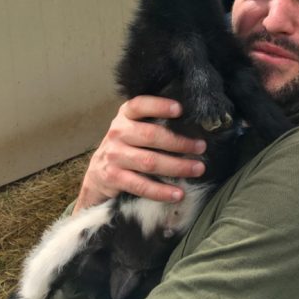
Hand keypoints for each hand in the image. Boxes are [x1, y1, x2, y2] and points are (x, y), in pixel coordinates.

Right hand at [73, 96, 205, 212]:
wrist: (96, 175)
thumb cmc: (125, 146)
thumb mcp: (133, 127)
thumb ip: (152, 121)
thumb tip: (191, 122)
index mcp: (125, 115)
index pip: (140, 105)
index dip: (159, 105)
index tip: (180, 109)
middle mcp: (117, 132)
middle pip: (151, 135)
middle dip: (179, 142)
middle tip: (201, 147)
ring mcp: (114, 156)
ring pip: (150, 161)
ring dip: (177, 166)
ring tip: (198, 169)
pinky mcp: (113, 178)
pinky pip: (141, 185)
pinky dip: (161, 191)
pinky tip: (178, 194)